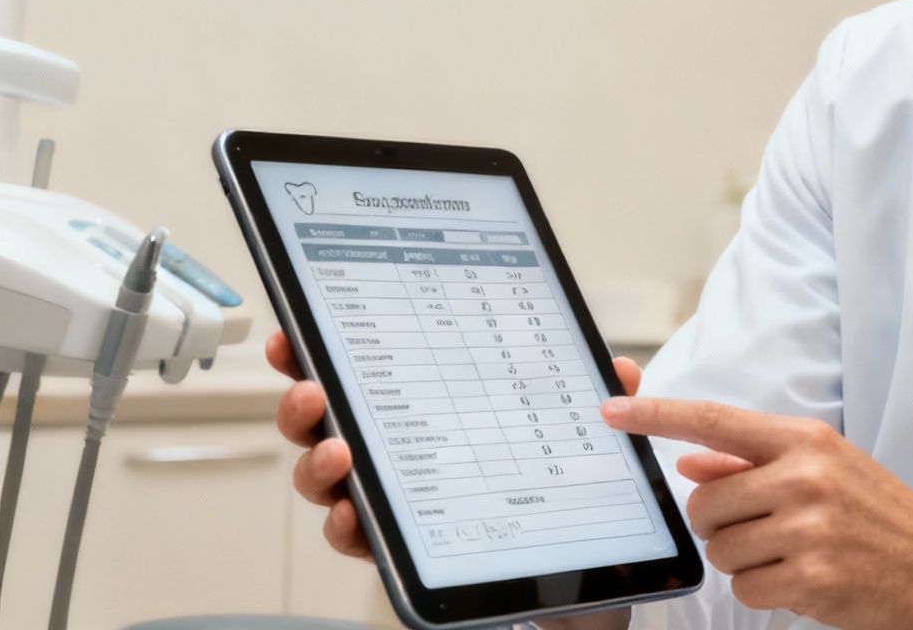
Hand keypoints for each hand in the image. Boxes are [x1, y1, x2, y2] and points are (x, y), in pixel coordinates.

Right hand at [266, 330, 644, 558]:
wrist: (572, 577)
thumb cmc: (554, 488)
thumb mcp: (576, 433)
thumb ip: (589, 398)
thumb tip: (616, 368)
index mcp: (422, 410)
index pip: (363, 374)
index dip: (320, 355)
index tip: (295, 335)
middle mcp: (394, 455)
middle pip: (325, 426)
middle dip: (304, 408)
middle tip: (313, 393)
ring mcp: (392, 502)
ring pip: (330, 482)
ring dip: (319, 466)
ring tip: (337, 453)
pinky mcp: (401, 548)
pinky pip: (359, 539)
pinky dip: (348, 526)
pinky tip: (354, 513)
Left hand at [601, 397, 912, 629]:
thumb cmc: (881, 515)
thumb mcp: (828, 469)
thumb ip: (756, 462)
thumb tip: (691, 461)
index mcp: (807, 441)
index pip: (715, 419)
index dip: (657, 415)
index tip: (611, 410)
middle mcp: (807, 476)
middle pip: (705, 501)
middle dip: (720, 524)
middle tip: (765, 529)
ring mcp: (809, 528)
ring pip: (720, 549)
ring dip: (744, 562)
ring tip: (791, 555)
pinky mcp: (811, 579)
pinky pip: (746, 589)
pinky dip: (765, 592)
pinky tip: (803, 581)